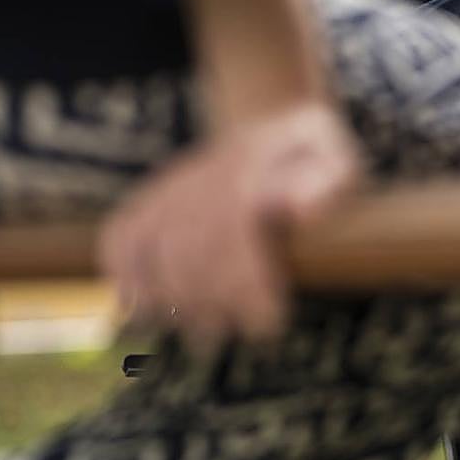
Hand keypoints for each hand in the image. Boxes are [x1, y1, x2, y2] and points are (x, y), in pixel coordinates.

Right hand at [99, 102, 361, 348]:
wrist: (274, 121)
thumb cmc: (316, 154)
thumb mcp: (339, 157)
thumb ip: (327, 182)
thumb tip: (296, 213)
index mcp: (248, 168)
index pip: (232, 230)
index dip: (245, 286)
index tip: (267, 326)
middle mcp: (201, 176)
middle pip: (188, 249)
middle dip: (208, 303)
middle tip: (230, 338)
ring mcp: (170, 187)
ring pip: (148, 249)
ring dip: (168, 300)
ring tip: (198, 334)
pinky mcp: (150, 200)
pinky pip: (119, 239)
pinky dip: (123, 277)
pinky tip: (143, 312)